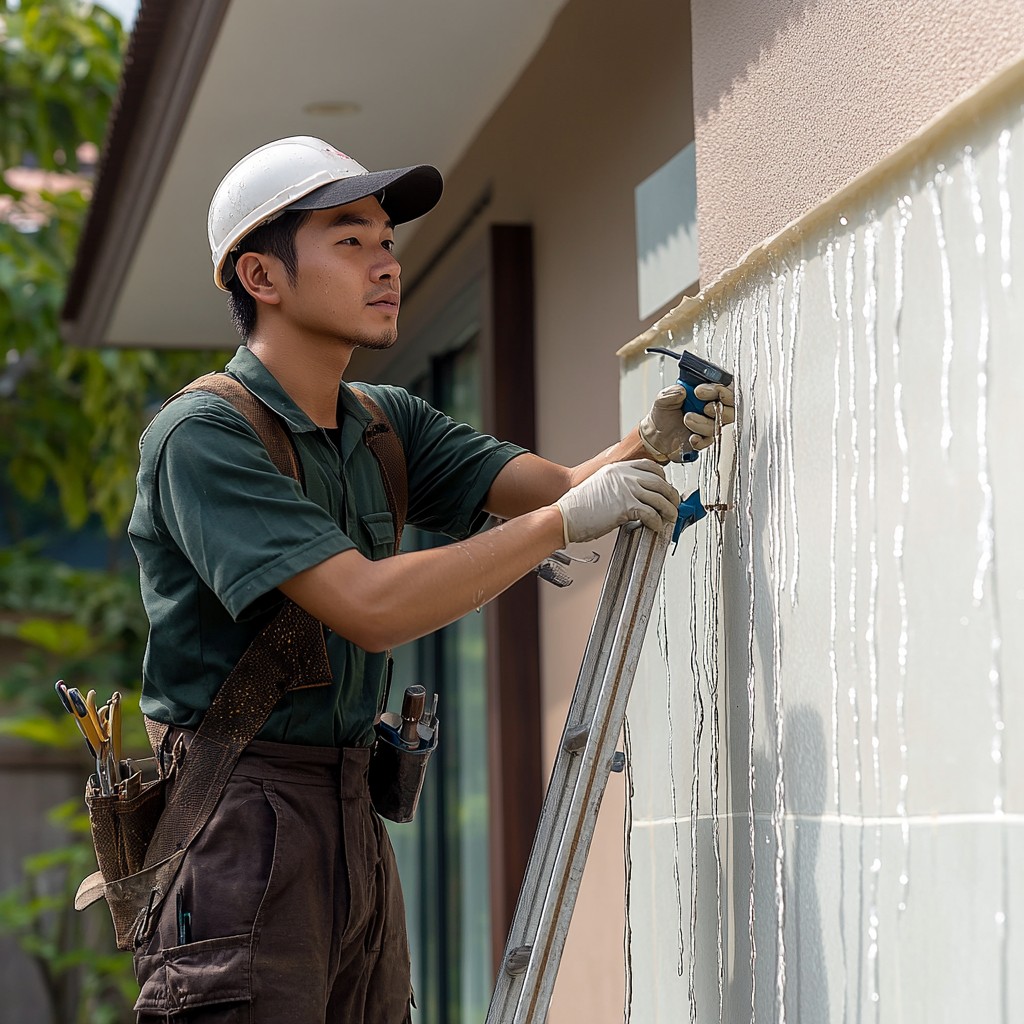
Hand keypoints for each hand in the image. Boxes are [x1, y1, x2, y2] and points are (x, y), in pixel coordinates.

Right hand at [555, 460, 679, 544]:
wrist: (565, 516)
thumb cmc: (578, 506)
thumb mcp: (600, 485)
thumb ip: (618, 486)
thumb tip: (635, 497)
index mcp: (618, 468)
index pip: (650, 467)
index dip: (662, 478)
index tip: (665, 488)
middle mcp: (625, 475)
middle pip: (660, 482)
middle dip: (671, 496)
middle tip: (674, 506)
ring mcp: (627, 489)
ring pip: (660, 498)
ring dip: (669, 511)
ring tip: (670, 519)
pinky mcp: (626, 507)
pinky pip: (651, 514)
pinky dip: (656, 522)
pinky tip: (655, 527)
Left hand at [638, 383, 735, 459]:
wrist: (656, 435)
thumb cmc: (664, 414)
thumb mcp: (663, 398)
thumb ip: (671, 393)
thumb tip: (681, 391)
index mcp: (706, 393)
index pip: (725, 388)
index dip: (718, 389)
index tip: (700, 390)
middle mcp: (711, 408)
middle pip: (731, 408)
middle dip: (717, 406)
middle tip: (702, 406)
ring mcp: (709, 424)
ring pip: (718, 424)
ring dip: (703, 423)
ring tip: (686, 419)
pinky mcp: (704, 439)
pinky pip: (709, 441)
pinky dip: (700, 440)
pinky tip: (691, 437)